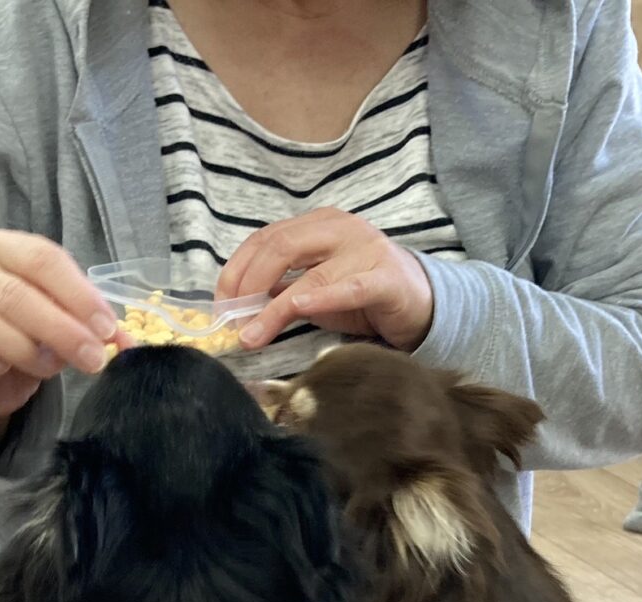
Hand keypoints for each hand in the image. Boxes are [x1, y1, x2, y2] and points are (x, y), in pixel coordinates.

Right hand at [0, 231, 121, 422]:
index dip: (78, 294)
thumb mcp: (65, 321)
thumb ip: (93, 325)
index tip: (107, 328)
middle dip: (61, 329)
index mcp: (4, 249)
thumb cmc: (30, 334)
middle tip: (93, 358)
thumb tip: (128, 341)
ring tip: (50, 368)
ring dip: (24, 348)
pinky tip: (3, 371)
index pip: (42, 258)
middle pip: (15, 293)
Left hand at [219, 208, 435, 352]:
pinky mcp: (385, 279)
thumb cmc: (362, 293)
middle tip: (231, 319)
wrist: (421, 302)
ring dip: (272, 309)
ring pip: (308, 276)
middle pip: (279, 248)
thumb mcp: (314, 288)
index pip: (264, 239)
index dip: (235, 271)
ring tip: (251, 335)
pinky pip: (348, 288)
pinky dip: (320, 299)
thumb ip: (279, 289)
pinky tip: (297, 309)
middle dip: (247, 285)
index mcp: (317, 224)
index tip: (220, 305)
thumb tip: (237, 307)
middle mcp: (339, 229)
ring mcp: (365, 250)